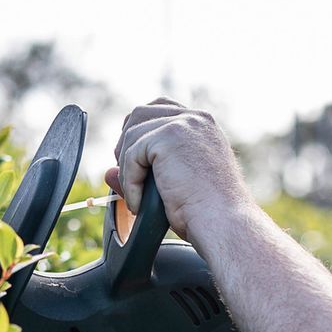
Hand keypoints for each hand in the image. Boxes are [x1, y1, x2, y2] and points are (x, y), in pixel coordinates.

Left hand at [103, 98, 254, 243]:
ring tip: (137, 196)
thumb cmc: (208, 212)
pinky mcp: (168, 137)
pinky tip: (139, 203)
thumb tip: (108, 173)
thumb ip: (145, 172)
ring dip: (127, 167)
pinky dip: (129, 182)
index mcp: (203, 125)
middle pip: (141, 113)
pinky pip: (131, 156)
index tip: (135, 160)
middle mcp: (196, 118)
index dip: (141, 132)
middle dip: (127, 143)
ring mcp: (183, 124)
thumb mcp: (175, 184)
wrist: (223, 222)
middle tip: (129, 178)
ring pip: (132, 134)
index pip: (162, 109)